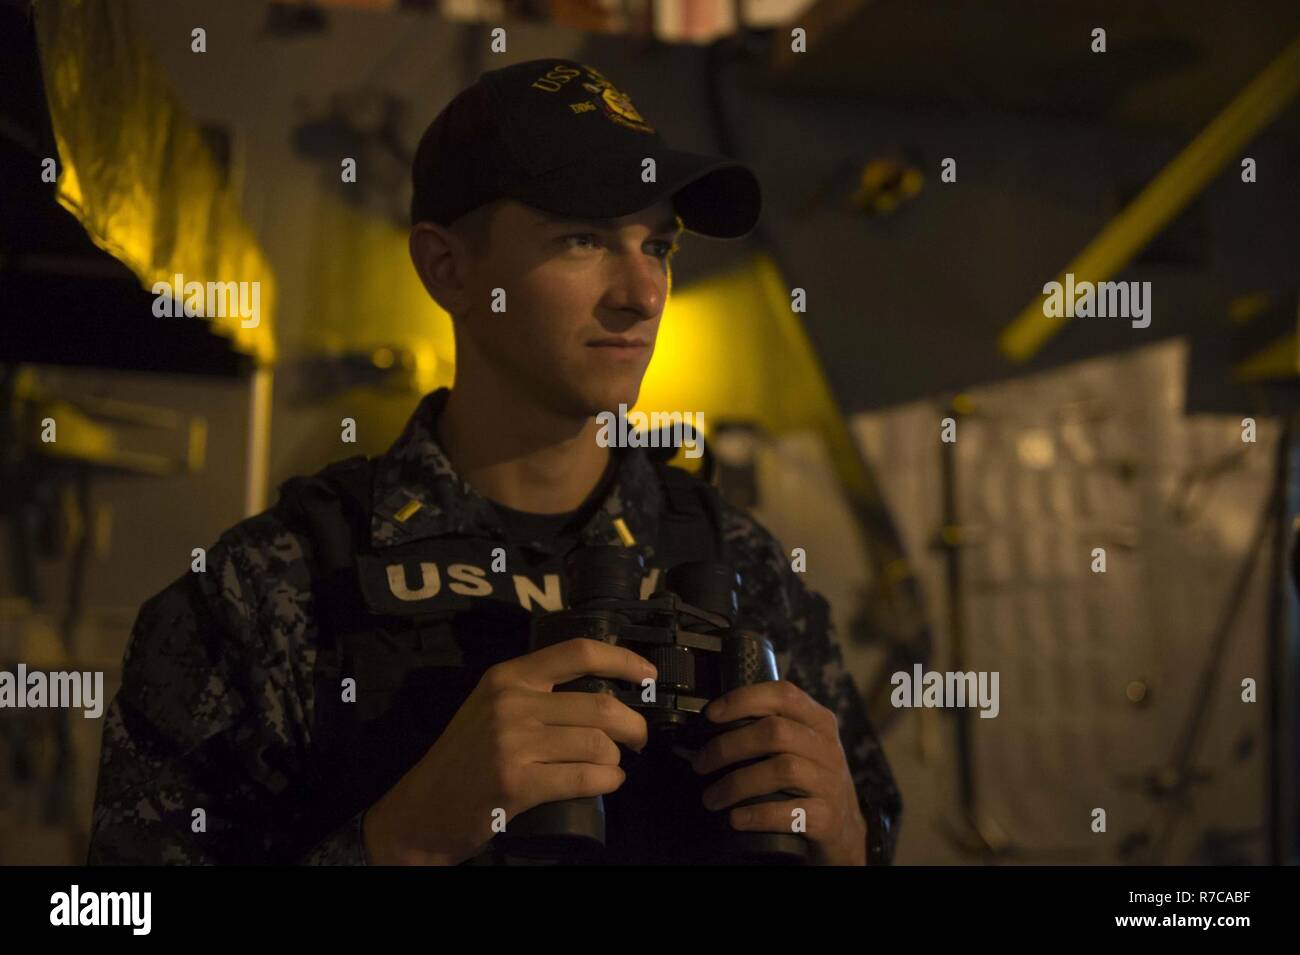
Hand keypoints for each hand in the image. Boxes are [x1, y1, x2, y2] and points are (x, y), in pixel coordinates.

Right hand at [362, 638, 655, 864]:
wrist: (423, 808)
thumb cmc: (465, 758)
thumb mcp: (491, 706)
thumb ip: (534, 692)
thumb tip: (602, 691)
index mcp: (508, 675)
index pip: (578, 652)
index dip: (622, 659)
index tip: (647, 673)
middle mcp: (511, 702)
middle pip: (600, 704)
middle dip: (633, 725)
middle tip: (638, 739)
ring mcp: (513, 742)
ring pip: (598, 743)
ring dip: (618, 758)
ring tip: (614, 764)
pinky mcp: (517, 782)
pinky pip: (586, 777)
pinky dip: (609, 781)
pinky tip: (609, 782)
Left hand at [690, 680, 867, 865]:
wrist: (844, 829)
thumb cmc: (810, 780)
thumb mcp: (800, 746)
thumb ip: (769, 730)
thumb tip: (710, 726)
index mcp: (818, 721)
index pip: (783, 694)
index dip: (743, 699)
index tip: (711, 714)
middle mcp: (827, 747)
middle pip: (775, 732)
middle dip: (729, 746)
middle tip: (700, 764)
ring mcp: (830, 782)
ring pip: (782, 770)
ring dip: (736, 784)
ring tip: (711, 798)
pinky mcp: (828, 817)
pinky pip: (789, 813)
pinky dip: (757, 815)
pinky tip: (735, 818)